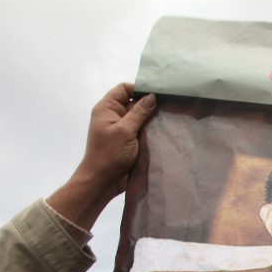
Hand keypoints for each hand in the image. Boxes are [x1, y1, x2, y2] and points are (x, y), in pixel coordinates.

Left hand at [47, 83, 156, 228]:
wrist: (102, 182)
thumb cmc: (110, 155)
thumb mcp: (125, 131)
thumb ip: (139, 112)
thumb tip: (152, 96)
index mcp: (107, 109)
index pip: (124, 89)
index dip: (139, 89)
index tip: (158, 94)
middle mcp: (113, 116)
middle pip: (133, 102)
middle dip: (149, 104)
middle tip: (169, 105)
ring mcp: (121, 129)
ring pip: (139, 117)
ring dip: (151, 118)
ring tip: (169, 118)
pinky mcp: (128, 141)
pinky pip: (141, 130)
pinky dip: (150, 130)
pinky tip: (164, 130)